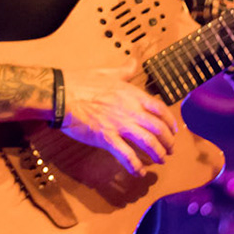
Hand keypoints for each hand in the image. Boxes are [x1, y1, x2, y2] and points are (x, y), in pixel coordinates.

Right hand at [61, 59, 176, 175]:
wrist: (60, 94)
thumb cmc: (80, 82)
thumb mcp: (106, 72)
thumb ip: (124, 70)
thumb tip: (134, 61)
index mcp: (132, 94)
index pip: (160, 109)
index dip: (170, 122)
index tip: (174, 130)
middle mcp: (130, 110)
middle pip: (158, 128)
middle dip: (168, 141)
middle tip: (170, 150)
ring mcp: (119, 125)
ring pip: (148, 143)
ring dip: (158, 154)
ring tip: (161, 161)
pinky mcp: (107, 138)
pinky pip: (127, 155)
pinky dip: (135, 166)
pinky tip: (139, 172)